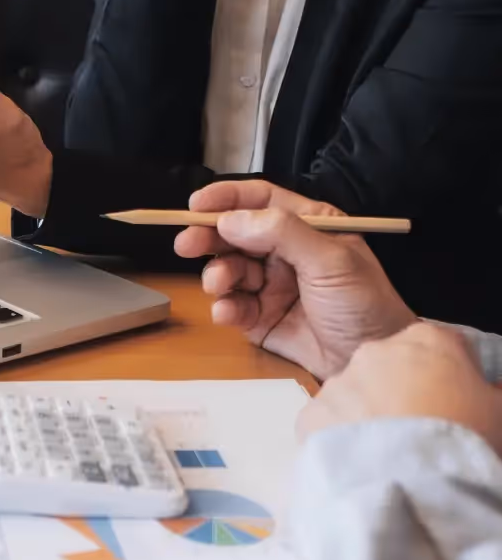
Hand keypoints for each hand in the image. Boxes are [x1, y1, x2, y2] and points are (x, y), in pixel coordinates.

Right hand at [175, 181, 416, 379]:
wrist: (373, 361)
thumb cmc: (365, 304)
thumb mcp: (330, 260)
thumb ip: (281, 233)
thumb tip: (230, 220)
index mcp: (307, 225)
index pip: (260, 200)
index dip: (227, 198)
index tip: (195, 204)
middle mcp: (285, 251)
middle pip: (234, 233)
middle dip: (208, 237)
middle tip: (187, 245)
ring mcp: (271, 285)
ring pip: (228, 269)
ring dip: (216, 275)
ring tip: (218, 285)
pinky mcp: (261, 318)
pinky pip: (231, 305)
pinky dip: (223, 307)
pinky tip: (227, 312)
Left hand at [298, 323, 501, 453]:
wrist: (410, 486)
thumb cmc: (464, 443)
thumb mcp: (497, 413)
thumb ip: (491, 393)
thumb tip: (490, 391)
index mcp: (428, 341)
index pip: (443, 345)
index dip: (452, 373)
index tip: (457, 400)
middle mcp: (376, 351)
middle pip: (392, 367)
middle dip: (403, 392)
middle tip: (420, 431)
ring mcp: (339, 382)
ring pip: (356, 395)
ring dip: (369, 416)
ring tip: (389, 455)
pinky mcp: (311, 414)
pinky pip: (328, 423)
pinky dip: (340, 439)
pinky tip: (359, 464)